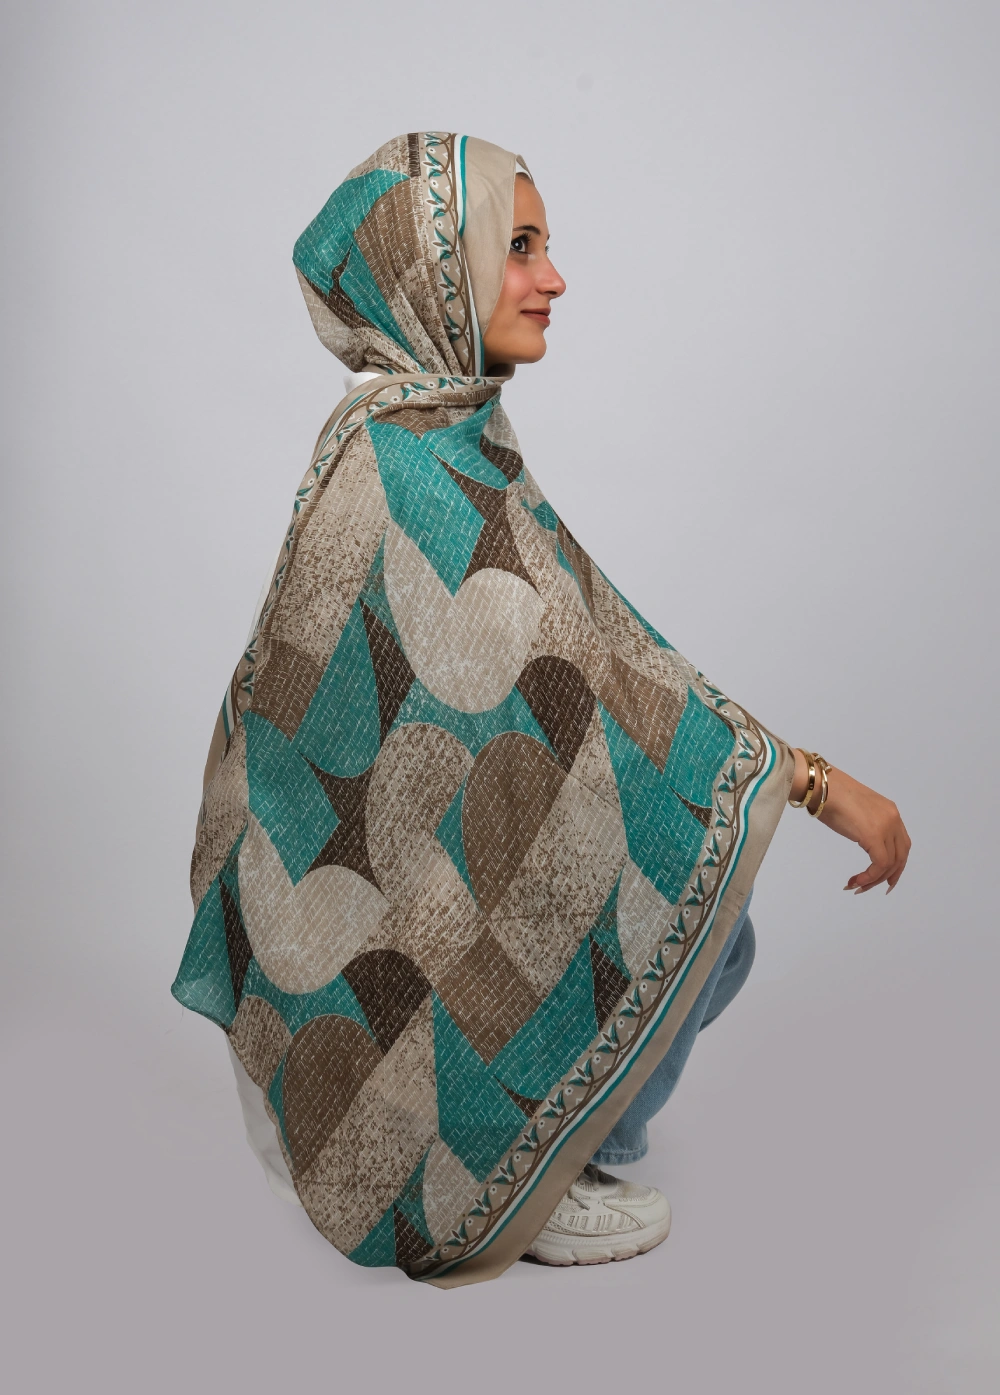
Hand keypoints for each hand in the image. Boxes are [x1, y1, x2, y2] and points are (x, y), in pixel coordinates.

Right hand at [789, 749, 910, 892]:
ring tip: (856, 886)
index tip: (884, 878)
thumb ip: (866, 823)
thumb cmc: (830, 793)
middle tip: (873, 888)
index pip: (901, 844)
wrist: (821, 785)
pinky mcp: (874, 835)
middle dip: (888, 876)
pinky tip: (856, 881)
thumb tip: (863, 836)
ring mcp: (885, 826)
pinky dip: (870, 877)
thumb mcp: (857, 810)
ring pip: (890, 863)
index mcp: (890, 811)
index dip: (896, 864)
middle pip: (900, 856)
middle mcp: (893, 818)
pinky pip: (879, 864)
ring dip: (874, 879)